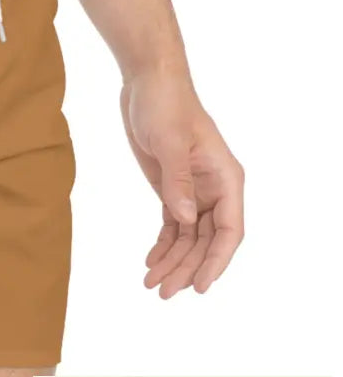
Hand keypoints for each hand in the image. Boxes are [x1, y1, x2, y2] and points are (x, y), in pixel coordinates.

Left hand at [120, 69, 244, 296]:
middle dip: (186, 268)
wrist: (148, 83)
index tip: (198, 286)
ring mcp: (194, 190)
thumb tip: (185, 219)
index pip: (228, 231)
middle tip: (163, 292)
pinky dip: (163, 244)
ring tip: (151, 284)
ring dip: (172, 261)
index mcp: (226, 179)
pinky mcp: (172, 187)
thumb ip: (178, 181)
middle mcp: (215, 189)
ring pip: (188, 237)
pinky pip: (173, 225)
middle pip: (206, 240)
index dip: (215, 261)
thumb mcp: (171, 142)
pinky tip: (151, 261)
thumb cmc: (166, 106)